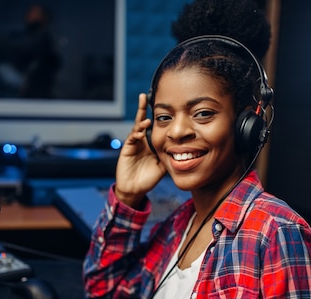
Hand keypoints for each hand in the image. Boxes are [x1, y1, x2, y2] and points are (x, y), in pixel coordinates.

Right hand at [115, 93, 166, 207]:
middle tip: (143, 96)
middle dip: (142, 108)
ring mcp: (132, 145)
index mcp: (149, 143)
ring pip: (135, 129)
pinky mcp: (125, 151)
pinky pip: (131, 140)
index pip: (152, 126)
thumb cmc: (148, 178)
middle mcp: (139, 141)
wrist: (135, 190)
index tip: (159, 103)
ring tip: (147, 119)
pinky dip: (136, 135)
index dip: (155, 115)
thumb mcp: (164, 165)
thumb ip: (171, 156)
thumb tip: (185, 149)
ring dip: (140, 122)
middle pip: (141, 121)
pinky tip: (141, 133)